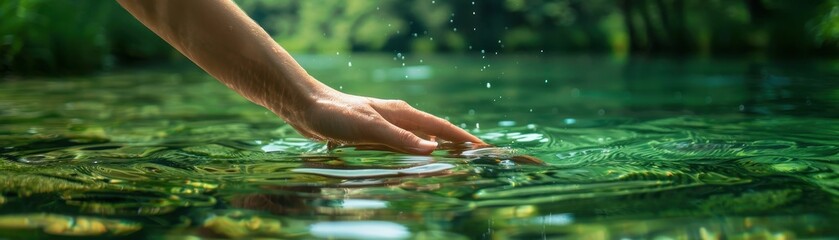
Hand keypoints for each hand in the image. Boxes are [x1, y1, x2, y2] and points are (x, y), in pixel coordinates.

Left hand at [278, 87, 482, 154]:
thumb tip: (432, 149)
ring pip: (421, 139)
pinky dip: (418, 152)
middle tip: (477, 157)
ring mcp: (387, 125)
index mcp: (402, 114)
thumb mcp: (369, 128)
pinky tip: (416, 159)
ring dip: (439, 149)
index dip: (463, 138)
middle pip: (435, 132)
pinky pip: (405, 145)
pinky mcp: (374, 134)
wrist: (307, 107)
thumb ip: (400, 138)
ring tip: (455, 160)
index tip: (483, 148)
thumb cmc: (336, 114)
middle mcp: (398, 118)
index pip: (441, 128)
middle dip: (457, 143)